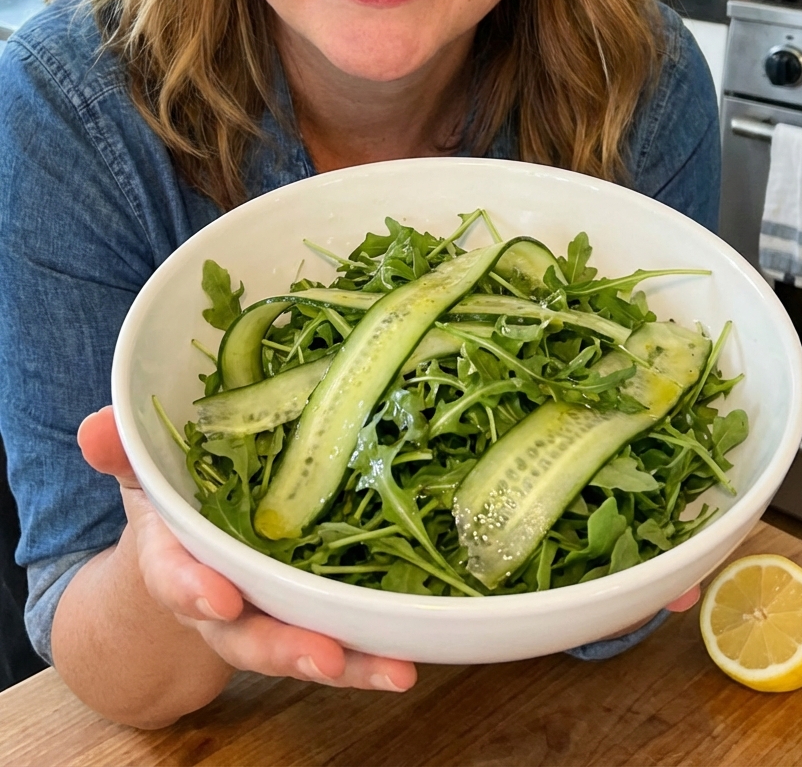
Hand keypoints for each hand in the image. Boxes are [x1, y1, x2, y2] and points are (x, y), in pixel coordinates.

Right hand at [78, 406, 416, 693]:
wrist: (185, 561)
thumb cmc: (172, 506)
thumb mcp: (145, 472)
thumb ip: (124, 451)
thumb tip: (96, 427)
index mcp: (175, 561)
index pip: (174, 579)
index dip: (193, 589)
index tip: (217, 597)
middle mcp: (223, 601)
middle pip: (247, 636)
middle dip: (283, 647)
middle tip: (324, 656)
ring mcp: (270, 614)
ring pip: (302, 646)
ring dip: (346, 663)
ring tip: (393, 670)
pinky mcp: (312, 616)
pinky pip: (343, 641)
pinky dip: (375, 656)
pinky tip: (410, 662)